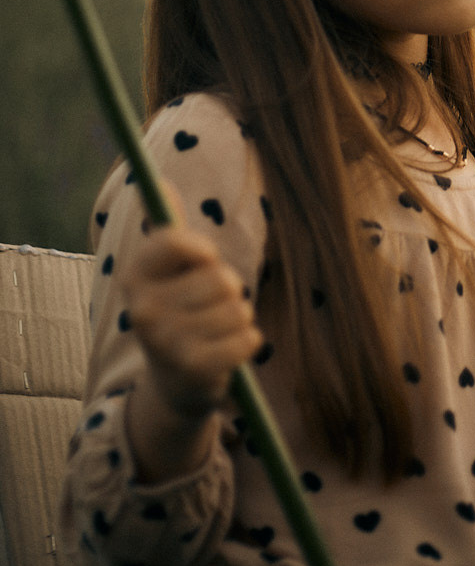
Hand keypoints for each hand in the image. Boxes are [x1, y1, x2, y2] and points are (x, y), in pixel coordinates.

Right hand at [120, 185, 262, 420]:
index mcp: (135, 276)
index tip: (202, 263)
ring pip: (239, 308)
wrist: (175, 384)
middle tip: (209, 308)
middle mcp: (142, 309)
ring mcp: (165, 342)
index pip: (177, 241)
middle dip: (229, 291)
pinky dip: (249, 342)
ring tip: (217, 331)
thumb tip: (163, 181)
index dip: (203, 251)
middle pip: (221, 277)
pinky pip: (249, 338)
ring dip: (239, 317)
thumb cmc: (181, 312)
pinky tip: (228, 351)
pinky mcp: (193, 369)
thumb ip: (171, 231)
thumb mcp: (170, 273)